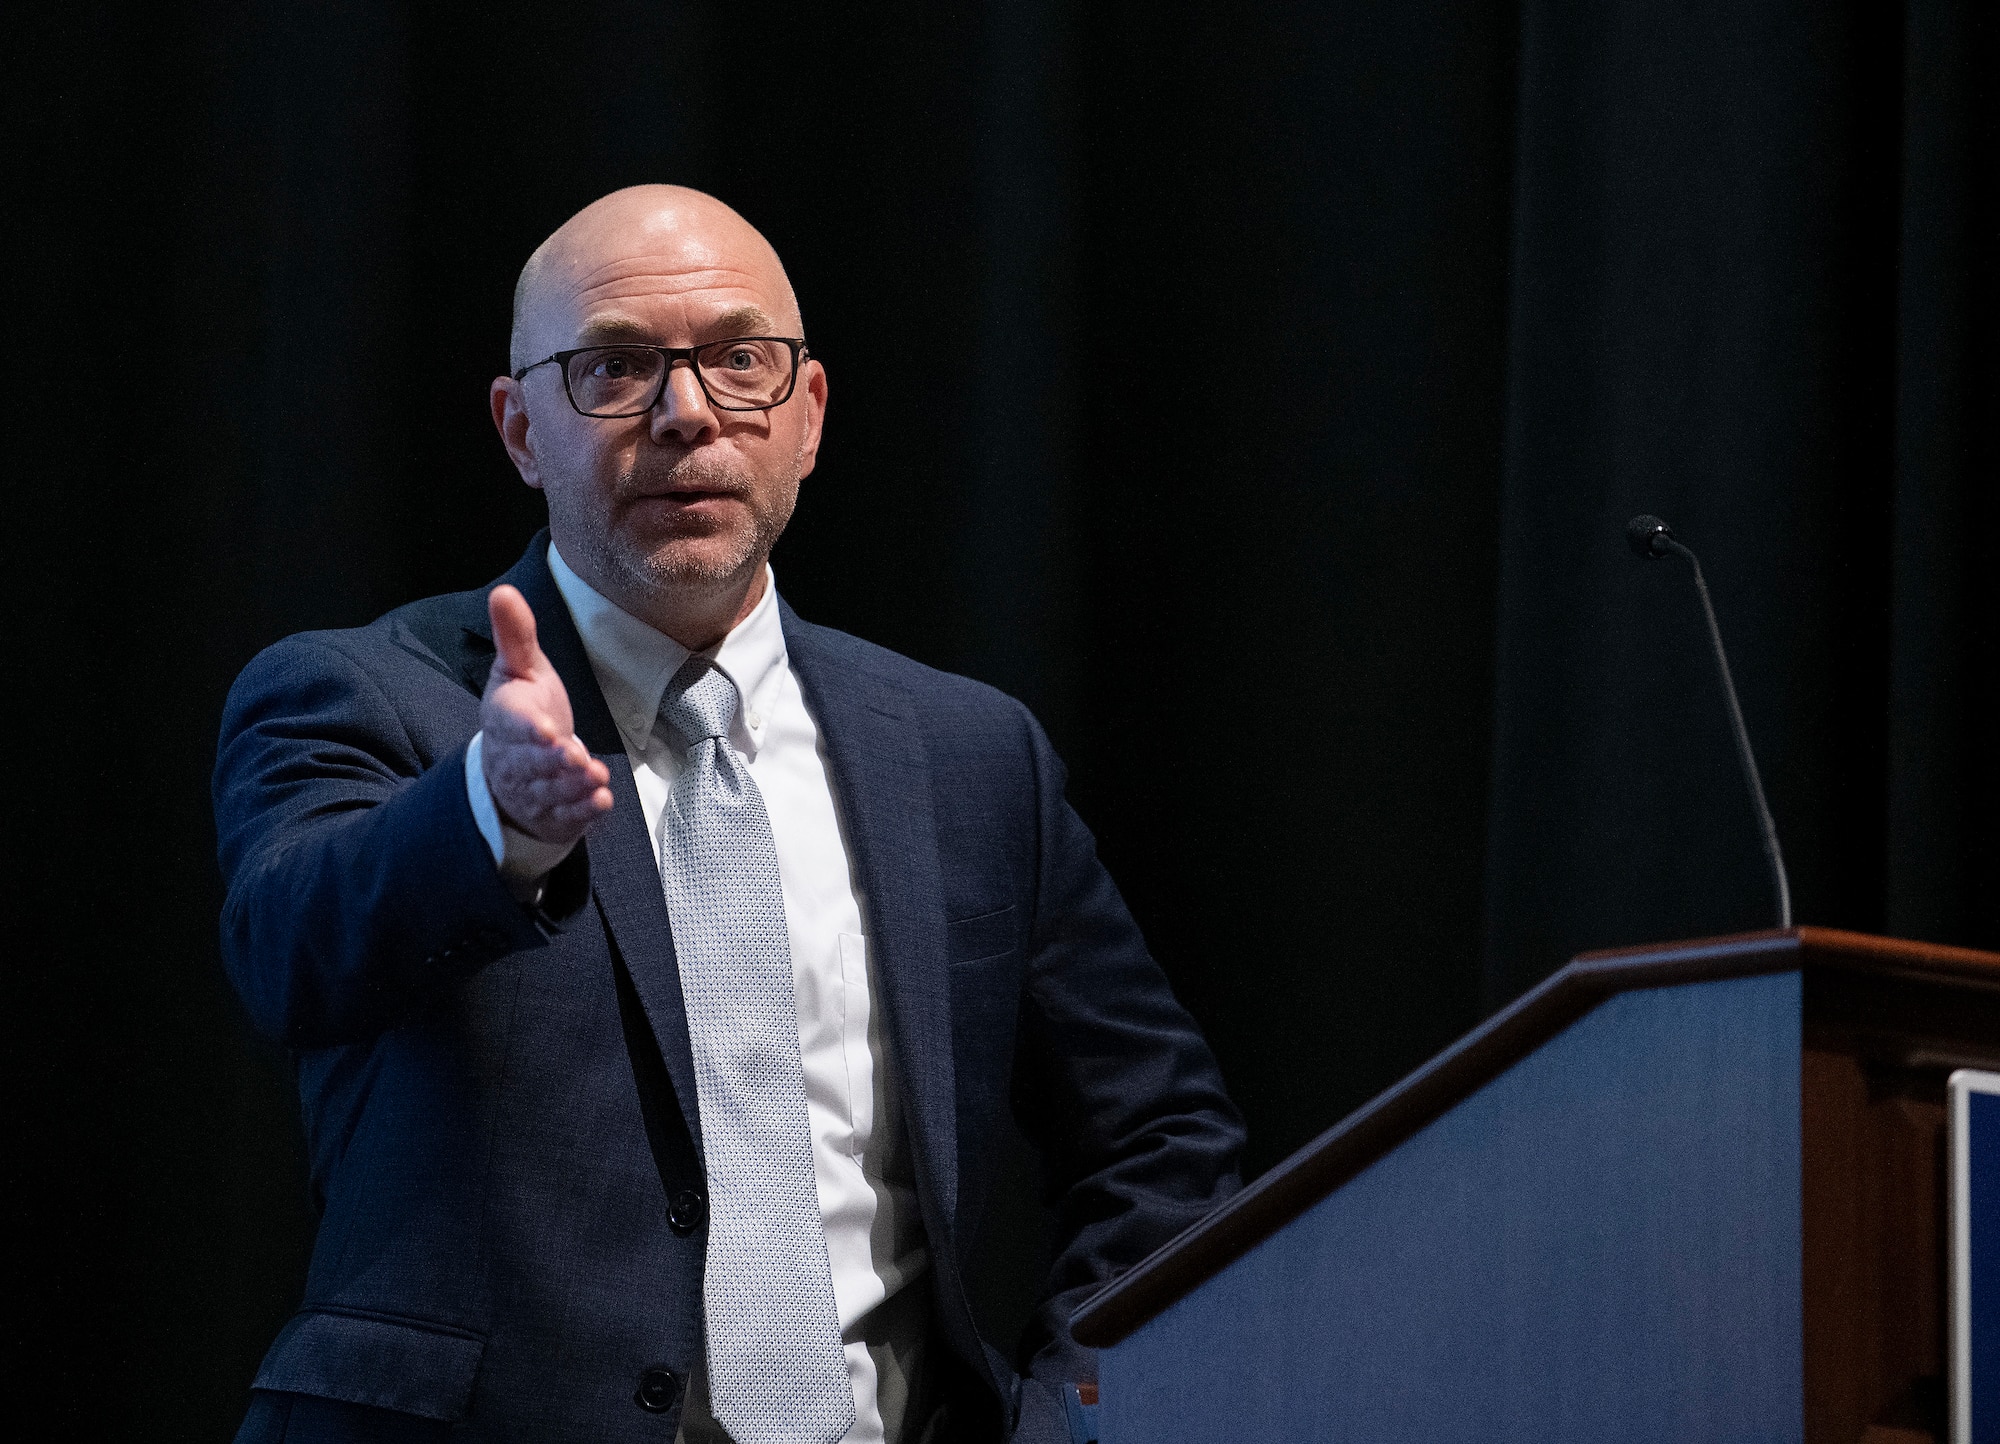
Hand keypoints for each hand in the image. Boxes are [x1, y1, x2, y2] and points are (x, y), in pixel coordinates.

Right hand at [481, 585, 613, 844]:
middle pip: (531, 762)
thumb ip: (515, 636)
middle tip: (576, 756)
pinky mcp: (553, 813)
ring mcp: (533, 788)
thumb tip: (503, 591)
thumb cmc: (524, 711)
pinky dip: (582, 812)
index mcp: (504, 718)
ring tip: (596, 778)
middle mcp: (515, 757)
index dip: (527, 728)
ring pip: (550, 791)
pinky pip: (566, 816)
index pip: (511, 723)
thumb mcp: (519, 669)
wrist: (513, 769)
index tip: (546, 729)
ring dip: (572, 787)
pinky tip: (602, 803)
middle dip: (553, 762)